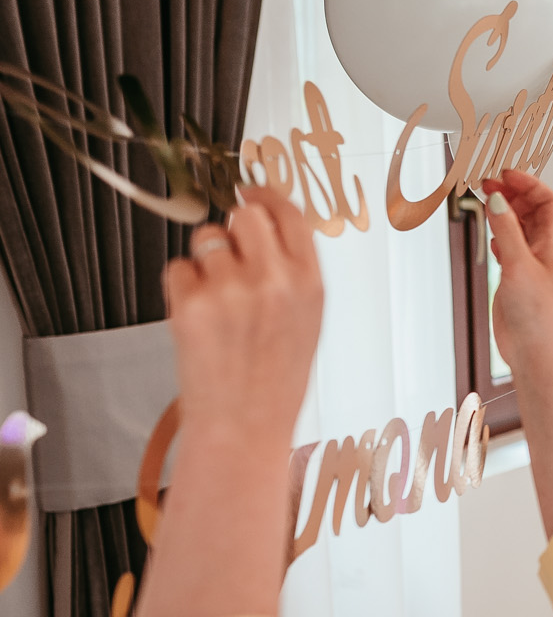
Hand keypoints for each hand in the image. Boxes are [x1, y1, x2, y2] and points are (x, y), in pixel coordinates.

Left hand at [162, 185, 323, 447]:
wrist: (245, 425)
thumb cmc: (276, 380)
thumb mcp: (307, 322)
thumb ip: (293, 273)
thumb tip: (268, 226)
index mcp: (310, 284)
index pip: (290, 215)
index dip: (266, 197)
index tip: (252, 191)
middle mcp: (274, 280)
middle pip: (244, 216)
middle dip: (233, 230)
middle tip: (229, 255)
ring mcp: (231, 289)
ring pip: (206, 240)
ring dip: (206, 261)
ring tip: (217, 302)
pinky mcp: (192, 303)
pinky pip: (178, 268)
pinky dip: (182, 287)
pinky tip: (200, 318)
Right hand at [480, 169, 552, 377]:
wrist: (536, 352)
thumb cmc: (538, 317)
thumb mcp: (519, 265)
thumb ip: (507, 230)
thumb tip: (497, 198)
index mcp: (552, 244)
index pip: (547, 201)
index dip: (528, 183)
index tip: (505, 174)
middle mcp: (542, 252)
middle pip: (532, 210)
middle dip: (513, 192)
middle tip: (488, 183)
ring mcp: (529, 266)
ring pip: (519, 228)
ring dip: (504, 211)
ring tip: (485, 199)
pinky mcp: (516, 280)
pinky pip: (510, 248)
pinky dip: (500, 235)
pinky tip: (492, 235)